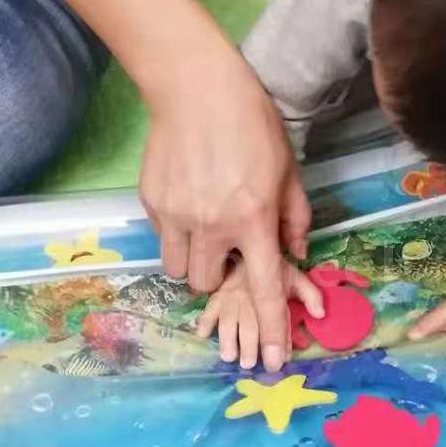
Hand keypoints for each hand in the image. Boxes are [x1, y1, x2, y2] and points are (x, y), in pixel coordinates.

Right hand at [140, 56, 310, 371]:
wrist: (195, 85)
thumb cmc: (252, 122)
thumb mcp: (288, 169)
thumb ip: (294, 217)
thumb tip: (294, 253)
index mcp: (254, 219)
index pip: (265, 289)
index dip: (271, 328)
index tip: (272, 361)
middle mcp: (212, 226)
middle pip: (208, 285)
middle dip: (220, 275)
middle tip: (228, 244)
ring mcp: (176, 216)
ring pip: (178, 270)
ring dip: (194, 260)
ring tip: (203, 226)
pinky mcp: (151, 202)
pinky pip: (163, 236)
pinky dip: (176, 231)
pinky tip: (187, 196)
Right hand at [196, 259, 323, 368]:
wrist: (248, 246)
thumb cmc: (273, 268)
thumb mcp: (295, 277)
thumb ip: (310, 295)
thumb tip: (321, 314)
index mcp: (271, 293)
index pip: (275, 319)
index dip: (277, 341)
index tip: (276, 362)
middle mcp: (250, 297)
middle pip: (248, 324)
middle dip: (248, 346)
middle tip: (249, 364)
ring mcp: (230, 296)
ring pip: (227, 319)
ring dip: (227, 339)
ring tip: (229, 356)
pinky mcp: (216, 295)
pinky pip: (208, 308)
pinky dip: (204, 321)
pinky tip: (202, 334)